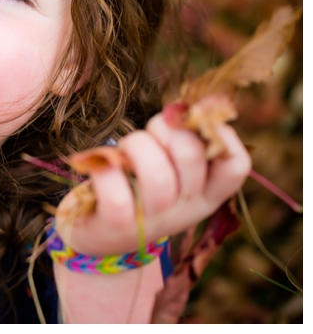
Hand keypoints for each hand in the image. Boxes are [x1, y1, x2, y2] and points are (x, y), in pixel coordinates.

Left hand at [55, 97, 251, 255]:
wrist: (99, 236)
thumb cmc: (136, 188)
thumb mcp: (169, 165)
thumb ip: (186, 135)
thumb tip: (211, 99)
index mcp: (206, 194)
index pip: (236, 164)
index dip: (219, 132)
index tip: (191, 118)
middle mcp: (185, 210)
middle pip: (191, 156)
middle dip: (166, 129)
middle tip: (149, 134)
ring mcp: (152, 220)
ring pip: (156, 174)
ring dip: (135, 146)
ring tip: (124, 152)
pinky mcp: (116, 225)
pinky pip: (117, 195)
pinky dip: (106, 171)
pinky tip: (101, 165)